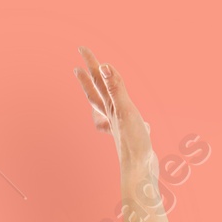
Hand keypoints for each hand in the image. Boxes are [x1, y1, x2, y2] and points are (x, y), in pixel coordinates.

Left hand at [74, 48, 155, 185]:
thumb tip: (103, 66)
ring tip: (102, 94)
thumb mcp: (124, 110)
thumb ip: (115, 88)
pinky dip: (133, 121)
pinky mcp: (131, 138)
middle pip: (97, 94)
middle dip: (89, 79)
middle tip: (78, 68)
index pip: (98, 80)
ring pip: (109, 109)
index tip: (81, 48)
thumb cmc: (132, 143)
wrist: (140, 172)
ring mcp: (121, 128)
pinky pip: (128, 126)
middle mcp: (112, 117)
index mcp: (110, 107)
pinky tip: (144, 124)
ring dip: (105, 98)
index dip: (91, 63)